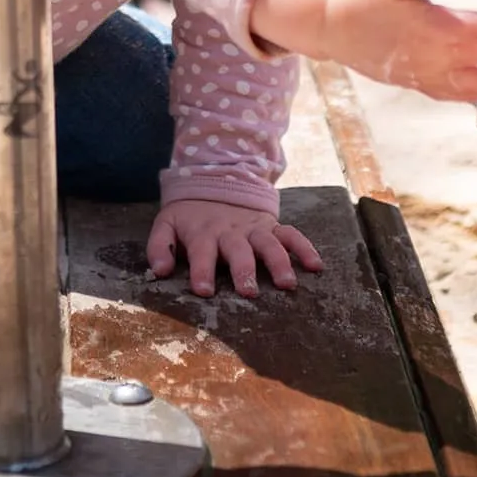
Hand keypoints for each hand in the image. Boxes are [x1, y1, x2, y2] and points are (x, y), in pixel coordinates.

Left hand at [147, 199, 323, 298]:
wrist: (214, 182)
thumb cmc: (189, 217)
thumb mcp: (167, 224)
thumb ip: (160, 246)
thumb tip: (160, 271)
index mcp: (203, 233)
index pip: (202, 252)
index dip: (202, 270)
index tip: (204, 290)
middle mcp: (231, 231)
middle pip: (239, 250)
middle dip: (244, 270)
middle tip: (248, 293)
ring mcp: (254, 228)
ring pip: (268, 244)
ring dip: (278, 262)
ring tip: (286, 284)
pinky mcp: (271, 226)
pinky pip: (291, 235)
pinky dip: (304, 248)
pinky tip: (316, 266)